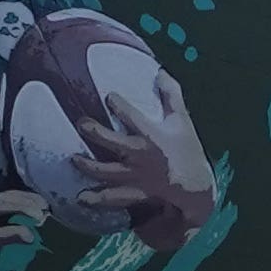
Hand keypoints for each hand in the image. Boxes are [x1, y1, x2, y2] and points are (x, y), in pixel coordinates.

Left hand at [61, 97, 211, 245]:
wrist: (196, 186)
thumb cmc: (188, 150)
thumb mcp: (182, 120)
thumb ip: (171, 95)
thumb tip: (160, 72)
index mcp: (151, 135)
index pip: (131, 115)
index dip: (118, 103)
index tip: (110, 97)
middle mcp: (139, 154)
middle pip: (110, 141)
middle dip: (93, 131)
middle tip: (81, 124)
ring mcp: (134, 175)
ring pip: (105, 170)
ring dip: (87, 165)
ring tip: (73, 159)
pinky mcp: (133, 192)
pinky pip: (113, 197)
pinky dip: (97, 198)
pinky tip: (82, 198)